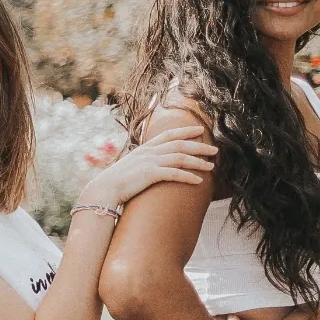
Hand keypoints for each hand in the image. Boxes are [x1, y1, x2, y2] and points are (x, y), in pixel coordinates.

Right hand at [75, 126, 216, 211]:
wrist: (104, 189)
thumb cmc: (115, 182)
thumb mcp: (130, 166)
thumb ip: (142, 162)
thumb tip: (151, 165)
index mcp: (144, 148)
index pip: (168, 134)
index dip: (185, 131)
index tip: (199, 129)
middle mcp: (148, 152)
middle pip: (179, 144)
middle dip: (199, 146)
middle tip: (214, 150)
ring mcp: (149, 162)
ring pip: (180, 157)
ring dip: (198, 162)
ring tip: (211, 166)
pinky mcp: (149, 174)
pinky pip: (174, 173)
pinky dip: (188, 177)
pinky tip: (198, 181)